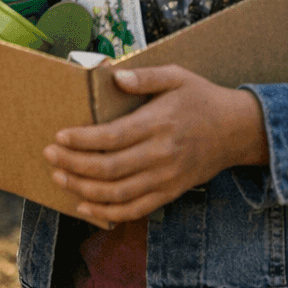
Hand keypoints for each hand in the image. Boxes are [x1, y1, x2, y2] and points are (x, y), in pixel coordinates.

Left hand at [44, 66, 268, 225]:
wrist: (238, 130)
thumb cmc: (201, 98)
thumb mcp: (177, 76)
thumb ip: (145, 76)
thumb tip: (116, 76)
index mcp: (158, 124)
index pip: (112, 137)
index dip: (82, 140)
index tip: (58, 136)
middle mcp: (161, 155)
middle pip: (109, 169)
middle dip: (74, 165)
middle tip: (49, 155)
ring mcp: (166, 178)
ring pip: (118, 193)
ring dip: (84, 190)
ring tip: (59, 178)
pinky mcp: (170, 192)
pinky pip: (136, 209)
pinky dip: (108, 212)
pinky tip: (84, 206)